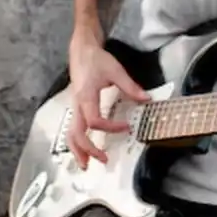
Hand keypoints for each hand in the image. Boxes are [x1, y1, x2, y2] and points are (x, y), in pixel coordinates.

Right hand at [67, 38, 149, 168]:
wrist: (82, 51)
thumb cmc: (97, 60)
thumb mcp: (116, 71)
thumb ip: (130, 87)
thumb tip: (146, 99)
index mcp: (86, 96)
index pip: (95, 120)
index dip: (111, 128)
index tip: (127, 127)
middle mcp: (77, 105)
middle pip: (77, 134)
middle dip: (89, 149)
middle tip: (104, 160)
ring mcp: (75, 108)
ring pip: (71, 135)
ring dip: (78, 151)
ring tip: (87, 165)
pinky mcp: (76, 108)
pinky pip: (73, 130)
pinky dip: (77, 143)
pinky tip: (85, 152)